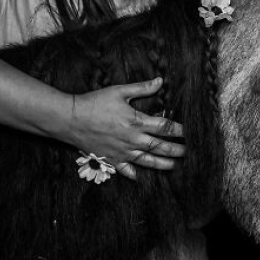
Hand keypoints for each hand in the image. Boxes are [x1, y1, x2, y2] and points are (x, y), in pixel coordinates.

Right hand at [67, 77, 185, 178]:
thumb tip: (160, 81)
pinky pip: (126, 171)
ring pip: (147, 161)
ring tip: (175, 166)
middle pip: (160, 147)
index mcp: (136, 122)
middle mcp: (132, 139)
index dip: (180, 130)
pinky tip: (142, 178)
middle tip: (189, 152)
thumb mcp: (119, 91)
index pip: (165, 127)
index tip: (191, 132)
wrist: (69, 119)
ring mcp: (122, 152)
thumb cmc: (94, 103)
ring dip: (163, 164)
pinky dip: (135, 175)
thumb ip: (142, 88)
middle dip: (176, 150)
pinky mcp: (111, 159)